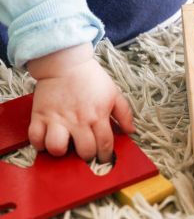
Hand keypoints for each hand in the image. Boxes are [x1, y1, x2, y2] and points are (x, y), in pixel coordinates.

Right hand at [27, 43, 134, 162]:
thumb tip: (130, 131)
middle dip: (87, 156)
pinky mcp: (40, 116)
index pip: (104, 144)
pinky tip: (47, 140)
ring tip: (65, 146)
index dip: (106, 155)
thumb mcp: (114, 93)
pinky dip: (40, 144)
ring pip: (57, 148)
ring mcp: (58, 119)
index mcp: (98, 116)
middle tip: (86, 152)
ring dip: (61, 152)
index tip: (104, 157)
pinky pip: (35, 138)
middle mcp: (78, 121)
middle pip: (84, 151)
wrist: (66, 63)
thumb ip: (124, 113)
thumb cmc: (91, 79)